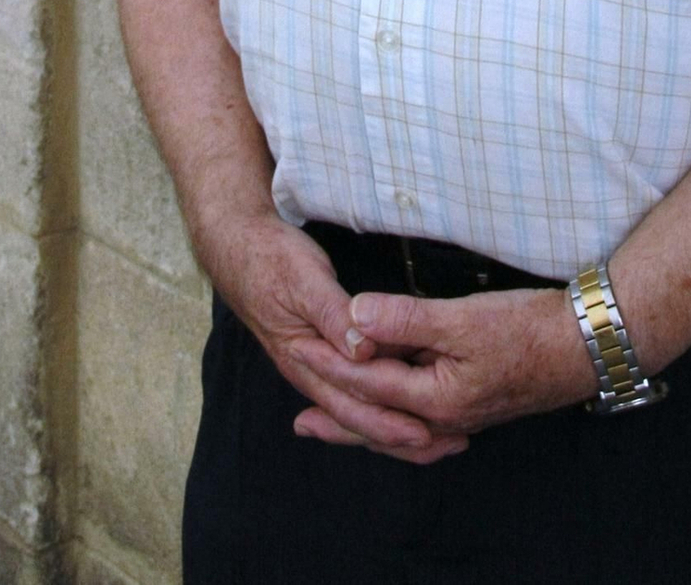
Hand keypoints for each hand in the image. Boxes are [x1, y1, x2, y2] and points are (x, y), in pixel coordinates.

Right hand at [207, 216, 467, 461]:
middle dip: (400, 435)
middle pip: (359, 416)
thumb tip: (362, 351)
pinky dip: (383, 398)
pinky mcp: (325, 349)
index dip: (387, 423)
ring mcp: (318, 363)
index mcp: (305, 361)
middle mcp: (312, 372)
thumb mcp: (304, 281)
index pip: (350, 405)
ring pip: (359, 405)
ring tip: (438, 436)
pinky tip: (404, 403)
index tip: (424, 435)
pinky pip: (357, 385)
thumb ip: (333, 316)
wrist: (240, 245)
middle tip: (449, 445)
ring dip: (395, 422)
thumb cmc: (272, 260)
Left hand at [294, 285, 592, 445]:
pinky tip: (393, 405)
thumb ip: (404, 319)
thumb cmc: (527, 329)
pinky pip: (419, 418)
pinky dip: (394, 413)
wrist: (584, 344)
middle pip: (378, 423)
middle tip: (298, 423)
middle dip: (338, 419)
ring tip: (332, 423)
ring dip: (362, 421)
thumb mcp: (461, 319)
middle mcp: (444, 419)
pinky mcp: (473, 402)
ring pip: (399, 424)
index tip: (296, 347)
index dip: (331, 363)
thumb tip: (353, 315)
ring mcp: (460, 415)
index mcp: (436, 401)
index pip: (369, 383)